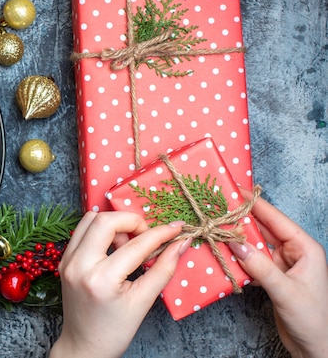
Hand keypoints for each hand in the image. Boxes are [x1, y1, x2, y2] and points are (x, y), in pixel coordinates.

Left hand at [49, 211, 190, 357]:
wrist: (84, 346)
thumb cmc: (114, 330)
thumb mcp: (143, 302)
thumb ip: (164, 269)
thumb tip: (182, 243)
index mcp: (101, 279)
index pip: (135, 245)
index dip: (160, 234)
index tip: (177, 229)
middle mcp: (79, 265)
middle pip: (106, 221)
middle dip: (132, 221)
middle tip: (147, 237)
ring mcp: (67, 261)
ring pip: (90, 219)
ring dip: (114, 224)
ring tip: (128, 245)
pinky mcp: (64, 260)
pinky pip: (82, 231)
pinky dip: (100, 231)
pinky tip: (114, 248)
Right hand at [229, 190, 327, 357]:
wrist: (315, 348)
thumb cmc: (312, 319)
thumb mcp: (285, 291)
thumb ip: (260, 266)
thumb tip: (235, 243)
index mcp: (305, 248)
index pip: (276, 219)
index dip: (255, 205)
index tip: (235, 191)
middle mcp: (294, 252)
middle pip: (264, 229)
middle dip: (242, 220)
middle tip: (218, 209)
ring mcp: (282, 265)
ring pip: (255, 244)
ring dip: (237, 239)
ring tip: (216, 228)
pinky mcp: (272, 277)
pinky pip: (252, 260)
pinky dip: (238, 257)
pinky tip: (224, 253)